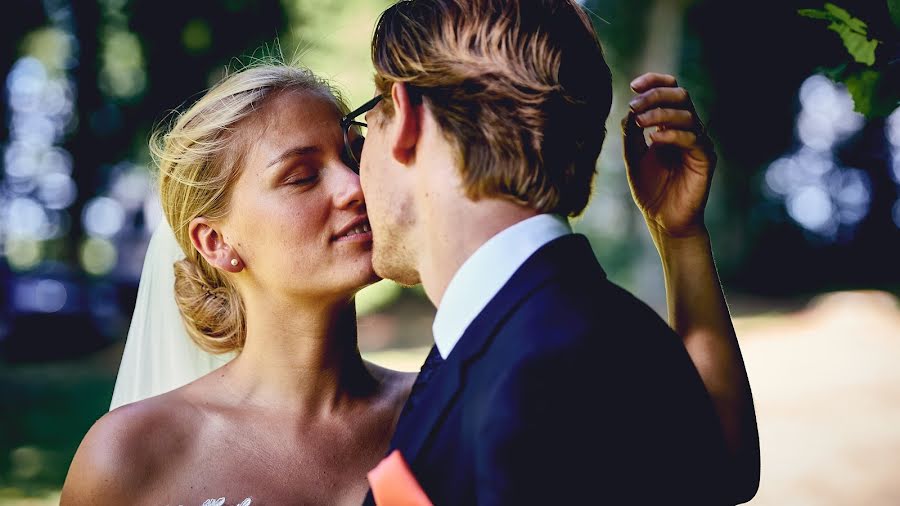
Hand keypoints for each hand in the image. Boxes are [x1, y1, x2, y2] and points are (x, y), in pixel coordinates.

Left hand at [622, 73, 715, 238]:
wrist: (663, 219)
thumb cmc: (650, 189)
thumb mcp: (633, 158)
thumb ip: (632, 134)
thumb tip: (630, 110)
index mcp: (671, 124)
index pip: (670, 91)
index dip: (655, 82)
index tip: (634, 85)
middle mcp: (688, 129)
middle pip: (680, 96)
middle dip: (656, 95)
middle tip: (635, 105)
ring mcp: (698, 143)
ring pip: (687, 114)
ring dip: (660, 113)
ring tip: (640, 122)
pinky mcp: (705, 159)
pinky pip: (693, 139)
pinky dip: (673, 134)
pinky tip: (655, 138)